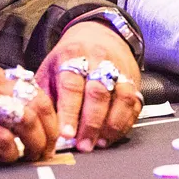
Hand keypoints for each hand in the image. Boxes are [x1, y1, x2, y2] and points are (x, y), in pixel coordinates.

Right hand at [0, 64, 58, 162]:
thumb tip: (13, 116)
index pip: (34, 90)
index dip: (48, 114)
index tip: (50, 131)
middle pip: (37, 106)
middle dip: (50, 131)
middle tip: (49, 150)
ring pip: (25, 121)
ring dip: (36, 143)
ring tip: (34, 157)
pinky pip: (1, 139)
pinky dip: (11, 152)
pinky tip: (7, 158)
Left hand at [39, 21, 140, 153]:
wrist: (98, 33)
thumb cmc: (69, 58)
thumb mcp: (50, 68)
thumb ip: (47, 96)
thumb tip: (43, 127)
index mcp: (72, 56)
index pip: (71, 86)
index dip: (70, 112)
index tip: (66, 135)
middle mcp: (99, 61)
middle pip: (98, 93)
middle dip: (91, 123)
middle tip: (84, 145)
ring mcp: (120, 69)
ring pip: (121, 97)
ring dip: (112, 125)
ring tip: (100, 143)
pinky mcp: (133, 80)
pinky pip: (135, 103)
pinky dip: (126, 122)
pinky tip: (113, 135)